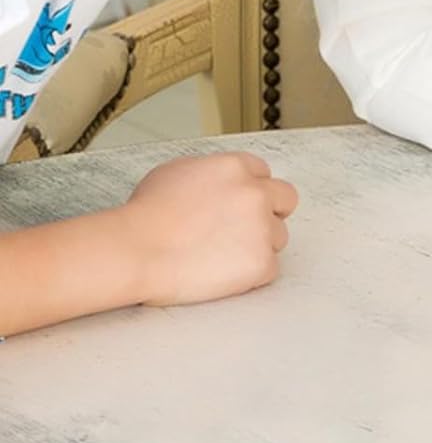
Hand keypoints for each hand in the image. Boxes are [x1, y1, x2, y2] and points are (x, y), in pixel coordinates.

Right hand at [119, 153, 297, 306]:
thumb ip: (210, 172)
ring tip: (219, 255)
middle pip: (285, 200)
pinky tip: (220, 274)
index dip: (251, 191)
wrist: (135, 251)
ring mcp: (262, 228)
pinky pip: (269, 269)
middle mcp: (256, 193)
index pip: (264, 174)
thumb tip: (220, 184)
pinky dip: (249, 275)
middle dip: (270, 213)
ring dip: (256, 245)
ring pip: (277, 237)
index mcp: (236, 167)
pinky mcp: (261, 263)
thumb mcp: (176, 172)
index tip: (239, 206)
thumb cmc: (144, 217)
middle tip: (242, 230)